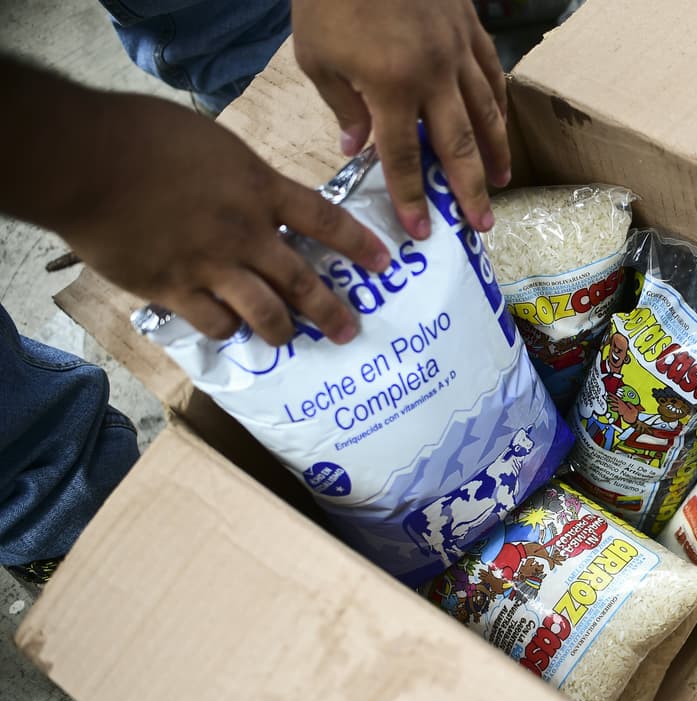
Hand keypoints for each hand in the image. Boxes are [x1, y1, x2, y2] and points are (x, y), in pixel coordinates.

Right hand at [61, 95, 389, 346]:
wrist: (84, 160)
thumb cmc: (143, 136)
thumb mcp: (214, 144)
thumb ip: (244, 177)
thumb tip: (260, 196)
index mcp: (259, 189)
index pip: (324, 220)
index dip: (357, 244)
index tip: (383, 262)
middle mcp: (245, 234)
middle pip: (302, 282)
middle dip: (332, 311)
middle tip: (348, 330)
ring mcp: (211, 266)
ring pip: (265, 313)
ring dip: (283, 330)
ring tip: (290, 338)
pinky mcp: (173, 289)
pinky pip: (214, 324)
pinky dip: (227, 331)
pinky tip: (228, 330)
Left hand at [293, 0, 510, 238]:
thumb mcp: (316, 55)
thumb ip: (342, 105)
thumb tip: (357, 148)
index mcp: (391, 87)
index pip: (404, 156)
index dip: (412, 196)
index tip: (422, 230)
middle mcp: (433, 76)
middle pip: (458, 146)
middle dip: (470, 190)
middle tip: (483, 224)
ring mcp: (457, 51)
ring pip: (487, 112)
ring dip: (497, 152)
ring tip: (503, 181)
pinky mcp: (470, 27)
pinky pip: (491, 74)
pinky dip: (499, 104)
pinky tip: (501, 123)